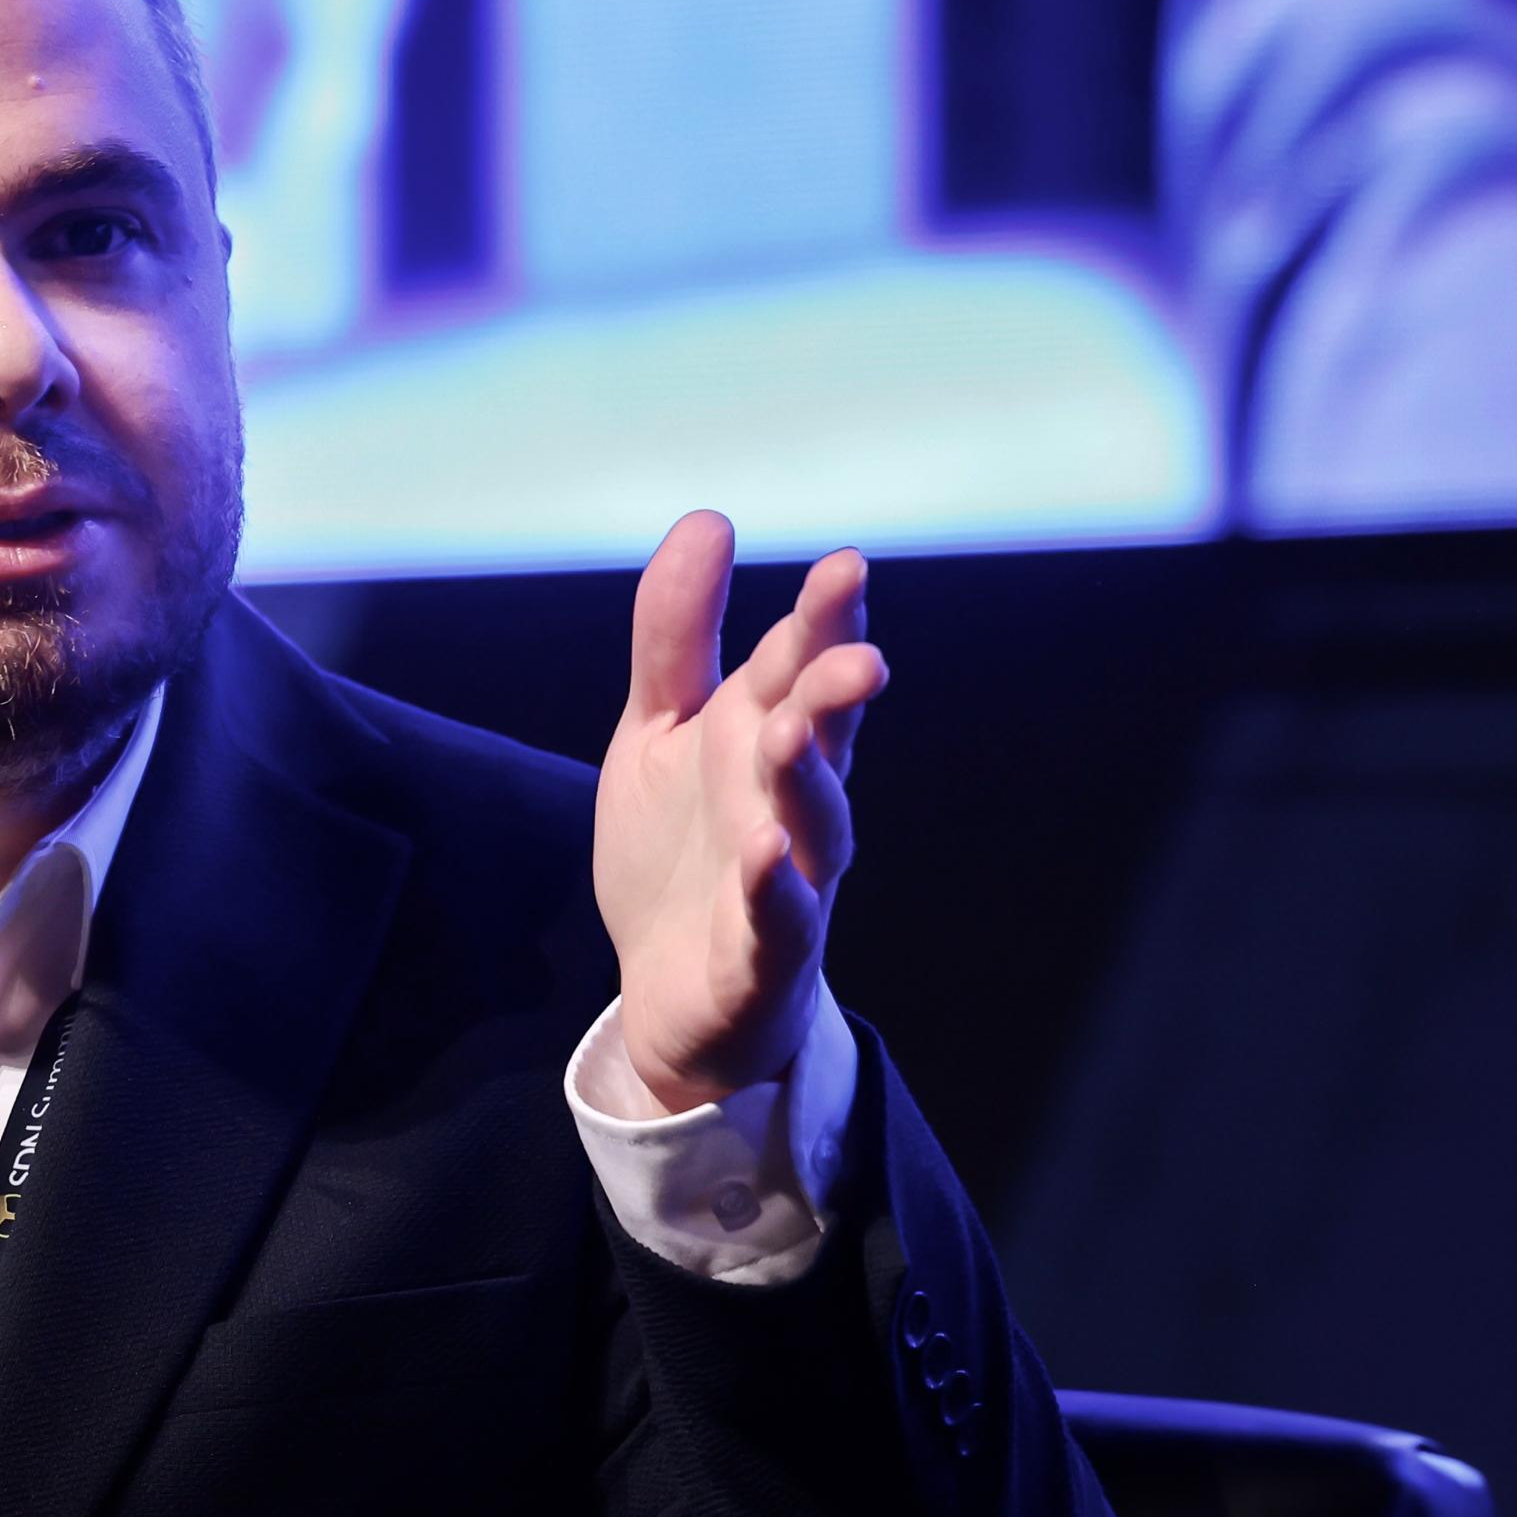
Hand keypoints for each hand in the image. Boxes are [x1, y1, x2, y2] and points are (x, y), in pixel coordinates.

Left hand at [591, 512, 884, 1112]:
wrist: (673, 997)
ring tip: (790, 735)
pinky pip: (776, 922)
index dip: (823, 620)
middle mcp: (791, 802)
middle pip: (825, 739)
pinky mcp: (760, 958)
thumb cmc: (683, 853)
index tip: (844, 566)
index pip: (800, 667)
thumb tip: (709, 518)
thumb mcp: (660, 731)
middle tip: (855, 654)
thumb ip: (677, 635)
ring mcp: (787, 882)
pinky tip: (763, 853)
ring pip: (813, 826)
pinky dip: (773, 890)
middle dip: (837, 695)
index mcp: (766, 738)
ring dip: (806, 781)